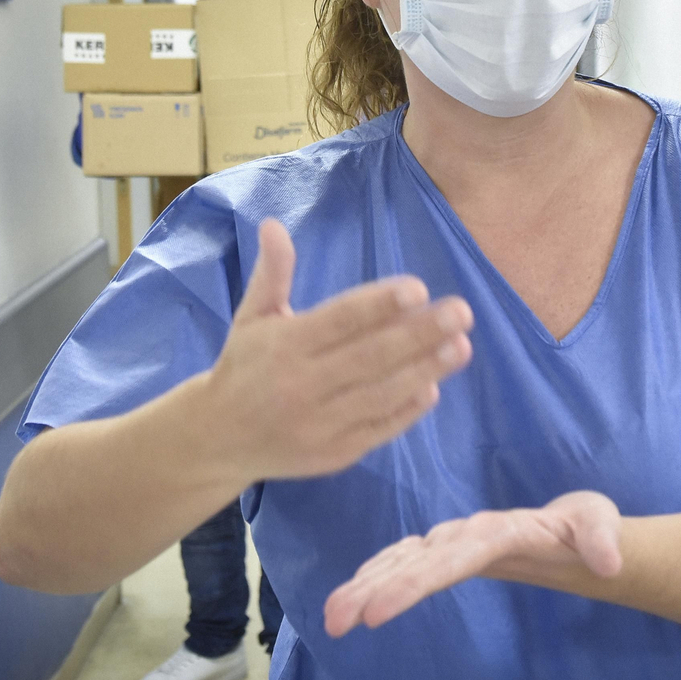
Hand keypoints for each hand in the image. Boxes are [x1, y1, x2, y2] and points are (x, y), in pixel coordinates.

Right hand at [200, 219, 473, 479]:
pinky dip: (408, 411)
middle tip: (461, 311)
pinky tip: (435, 386)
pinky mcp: (334, 454)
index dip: (379, 305)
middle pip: (370, 357)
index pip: (339, 321)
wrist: (218, 439)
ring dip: (426, 370)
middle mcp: (302, 385)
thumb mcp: (252, 317)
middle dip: (419, 334)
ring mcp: (320, 424)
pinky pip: (378, 429)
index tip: (419, 288)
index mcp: (284, 346)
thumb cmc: (244, 366)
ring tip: (462, 346)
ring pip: (381, 394)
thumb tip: (274, 224)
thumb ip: (271, 274)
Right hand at [323, 491, 622, 636]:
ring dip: (365, 585)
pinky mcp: (448, 556)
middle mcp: (467, 535)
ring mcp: (454, 544)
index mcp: (499, 530)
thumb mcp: (600, 524)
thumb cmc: (586, 528)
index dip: (414, 581)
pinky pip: (405, 564)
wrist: (574, 531)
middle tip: (337, 619)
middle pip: (415, 560)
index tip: (379, 610)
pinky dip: (376, 577)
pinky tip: (350, 600)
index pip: (451, 556)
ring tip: (332, 617)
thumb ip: (602, 537)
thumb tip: (607, 563)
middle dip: (374, 586)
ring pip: (402, 561)